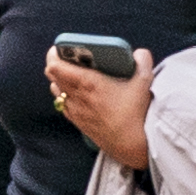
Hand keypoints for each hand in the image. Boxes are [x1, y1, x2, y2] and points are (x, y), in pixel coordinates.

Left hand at [47, 48, 154, 170]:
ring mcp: (76, 112)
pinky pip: (63, 106)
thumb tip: (139, 53)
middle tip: (68, 58)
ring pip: (56, 91)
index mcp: (88, 84)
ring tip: (72, 75)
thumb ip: (143, 62)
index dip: (53, 55)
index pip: (55, 66)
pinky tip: (78, 95)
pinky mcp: (79, 123)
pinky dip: (65, 96)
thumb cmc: (137, 115)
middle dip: (57, 64)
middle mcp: (77, 97)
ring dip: (60, 81)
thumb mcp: (144, 83)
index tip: (60, 48)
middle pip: (52, 76)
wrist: (134, 146)